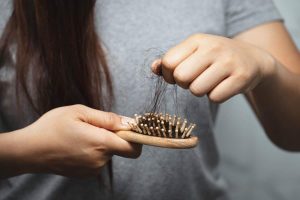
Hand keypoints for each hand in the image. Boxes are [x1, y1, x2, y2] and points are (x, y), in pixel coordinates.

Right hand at [16, 105, 141, 176]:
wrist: (29, 151)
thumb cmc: (52, 128)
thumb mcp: (79, 112)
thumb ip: (107, 118)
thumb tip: (127, 122)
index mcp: (101, 143)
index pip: (133, 147)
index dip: (136, 137)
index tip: (128, 128)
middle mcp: (100, 160)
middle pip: (120, 148)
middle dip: (113, 136)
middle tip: (93, 126)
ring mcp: (93, 169)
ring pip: (108, 153)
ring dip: (101, 143)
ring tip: (81, 135)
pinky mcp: (86, 174)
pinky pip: (98, 159)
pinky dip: (94, 151)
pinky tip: (77, 145)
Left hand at [152, 34, 275, 102]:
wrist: (252, 59)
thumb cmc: (216, 58)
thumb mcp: (194, 52)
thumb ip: (171, 60)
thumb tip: (154, 68)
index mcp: (197, 40)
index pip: (168, 62)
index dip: (169, 75)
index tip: (178, 75)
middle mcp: (213, 48)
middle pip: (181, 77)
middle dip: (185, 84)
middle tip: (196, 79)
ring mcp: (228, 62)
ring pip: (197, 90)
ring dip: (200, 91)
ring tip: (210, 82)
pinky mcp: (241, 77)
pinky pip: (215, 98)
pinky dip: (216, 96)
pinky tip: (223, 86)